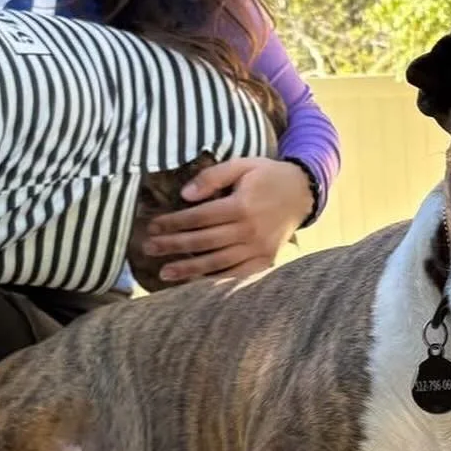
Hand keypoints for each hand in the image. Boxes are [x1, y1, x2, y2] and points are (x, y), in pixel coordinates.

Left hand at [138, 157, 313, 282]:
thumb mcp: (242, 165)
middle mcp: (249, 230)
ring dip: (188, 269)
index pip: (199, 217)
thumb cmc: (267, 176)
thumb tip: (185, 195)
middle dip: (173, 245)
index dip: (173, 222)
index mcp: (241, 205)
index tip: (153, 226)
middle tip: (148, 249)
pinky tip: (195, 284)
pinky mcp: (264, 260)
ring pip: (217, 262)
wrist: (302, 193)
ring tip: (164, 273)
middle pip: (203, 241)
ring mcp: (258, 249)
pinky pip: (237, 274)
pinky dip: (215, 280)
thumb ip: (212, 177)